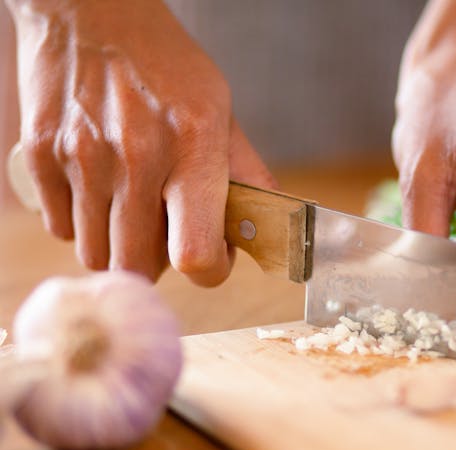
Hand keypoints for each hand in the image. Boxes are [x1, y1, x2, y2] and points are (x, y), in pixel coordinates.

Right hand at [8, 0, 275, 284]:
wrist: (92, 11)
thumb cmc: (168, 67)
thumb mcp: (223, 114)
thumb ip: (247, 178)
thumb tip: (269, 233)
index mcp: (193, 148)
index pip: (196, 256)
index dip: (209, 271)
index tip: (210, 258)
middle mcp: (135, 157)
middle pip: (138, 267)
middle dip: (159, 264)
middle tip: (167, 236)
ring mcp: (81, 158)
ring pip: (96, 255)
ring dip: (118, 246)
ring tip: (131, 209)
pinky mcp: (39, 156)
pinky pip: (60, 228)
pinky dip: (82, 223)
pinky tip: (99, 191)